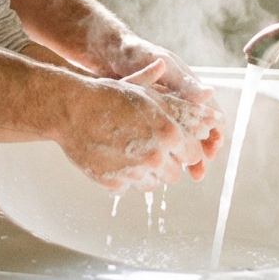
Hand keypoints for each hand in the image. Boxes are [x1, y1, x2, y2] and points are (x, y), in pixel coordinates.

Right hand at [54, 64, 219, 192]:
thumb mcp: (145, 91)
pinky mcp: (113, 184)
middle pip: (173, 174)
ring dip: (144, 174)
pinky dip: (120, 178)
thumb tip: (207, 91)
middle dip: (163, 164)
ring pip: (151, 184)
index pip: (192, 155)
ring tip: (128, 154)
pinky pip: (126, 188)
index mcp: (169, 133)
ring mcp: (134, 172)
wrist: (71, 108)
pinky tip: (111, 159)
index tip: (172, 146)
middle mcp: (155, 156)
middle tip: (146, 149)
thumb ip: (175, 97)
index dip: (182, 150)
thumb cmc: (108, 95)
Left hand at [110, 43, 225, 179]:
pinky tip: (154, 166)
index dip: (214, 134)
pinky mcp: (146, 116)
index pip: (211, 114)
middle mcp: (178, 100)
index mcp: (187, 87)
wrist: (103, 51)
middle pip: (199, 131)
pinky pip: (161, 138)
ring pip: (180, 139)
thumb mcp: (157, 64)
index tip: (210, 152)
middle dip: (200, 153)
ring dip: (183, 156)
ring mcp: (162, 109)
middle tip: (197, 173)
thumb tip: (209, 93)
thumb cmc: (133, 52)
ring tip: (179, 175)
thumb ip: (180, 80)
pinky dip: (162, 152)